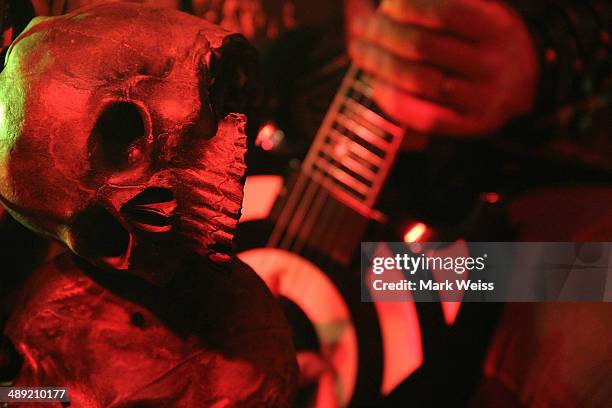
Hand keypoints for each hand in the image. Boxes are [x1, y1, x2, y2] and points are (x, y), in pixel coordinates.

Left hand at [348, 0, 538, 136]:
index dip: (408, 6)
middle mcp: (493, 63)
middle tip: (363, 27)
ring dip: (379, 64)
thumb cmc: (483, 40)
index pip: (446, 12)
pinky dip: (393, 100)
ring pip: (418, 81)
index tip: (387, 4)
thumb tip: (391, 1)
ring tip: (360, 50)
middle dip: (383, 33)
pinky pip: (423, 116)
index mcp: (497, 26)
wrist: (522, 84)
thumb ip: (439, 3)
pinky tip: (377, 85)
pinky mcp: (469, 125)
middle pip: (423, 46)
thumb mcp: (479, 9)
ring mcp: (482, 98)